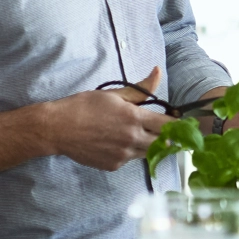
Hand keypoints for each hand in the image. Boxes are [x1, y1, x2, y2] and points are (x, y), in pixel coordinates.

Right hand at [42, 68, 172, 170]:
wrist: (57, 128)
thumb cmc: (84, 106)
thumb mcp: (114, 93)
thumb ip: (141, 88)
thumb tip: (158, 72)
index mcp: (134, 118)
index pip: (168, 125)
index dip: (177, 123)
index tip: (180, 120)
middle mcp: (132, 139)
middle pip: (163, 143)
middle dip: (166, 136)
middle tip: (163, 129)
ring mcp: (123, 155)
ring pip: (147, 152)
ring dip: (149, 144)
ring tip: (138, 133)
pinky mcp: (113, 165)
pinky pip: (130, 160)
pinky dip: (130, 152)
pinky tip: (118, 142)